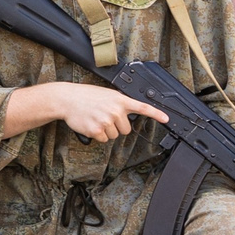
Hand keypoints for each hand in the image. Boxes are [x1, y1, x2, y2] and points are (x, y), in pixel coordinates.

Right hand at [46, 83, 167, 142]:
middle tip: (105, 117)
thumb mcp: (106, 94)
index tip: (166, 119)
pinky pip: (104, 140)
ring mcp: (106, 121)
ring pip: (115, 135)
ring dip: (106, 131)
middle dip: (117, 127)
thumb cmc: (86, 96)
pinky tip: (90, 124)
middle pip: (126, 129)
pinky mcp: (97, 130)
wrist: (67, 99)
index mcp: (119, 99)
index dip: (156, 114)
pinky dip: (97, 135)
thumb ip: (119, 103)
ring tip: (95, 119)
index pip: (142, 107)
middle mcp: (115, 110)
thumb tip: (127, 115)